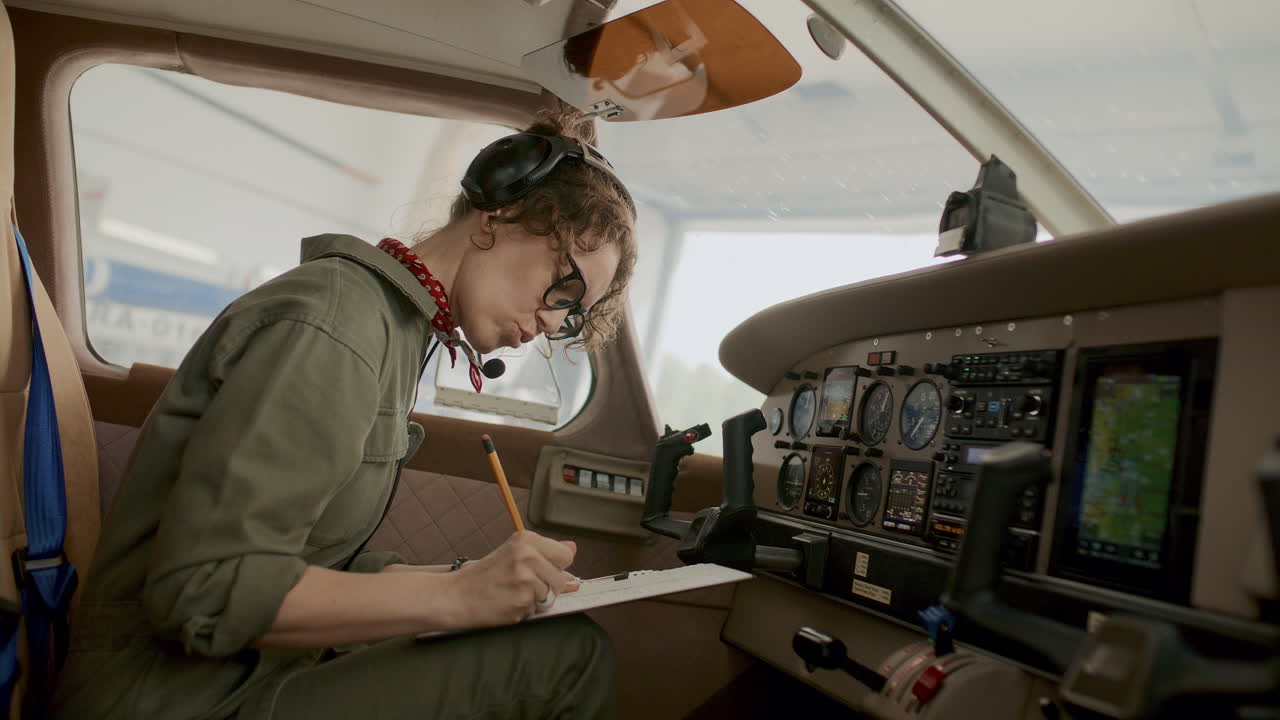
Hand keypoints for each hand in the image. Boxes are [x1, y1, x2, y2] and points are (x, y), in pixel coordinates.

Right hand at [444, 531, 580, 628]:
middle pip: (562, 578)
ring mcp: (526, 578)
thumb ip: (545, 553)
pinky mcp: (522, 600)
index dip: (556, 567)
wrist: (455, 596)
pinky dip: (525, 611)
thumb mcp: (513, 555)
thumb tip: (573, 549)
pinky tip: (507, 603)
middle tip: (520, 585)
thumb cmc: (483, 578)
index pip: (565, 555)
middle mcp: (528, 555)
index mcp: (526, 540)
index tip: (543, 571)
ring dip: (535, 600)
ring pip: (551, 596)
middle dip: (547, 587)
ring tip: (512, 594)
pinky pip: (537, 610)